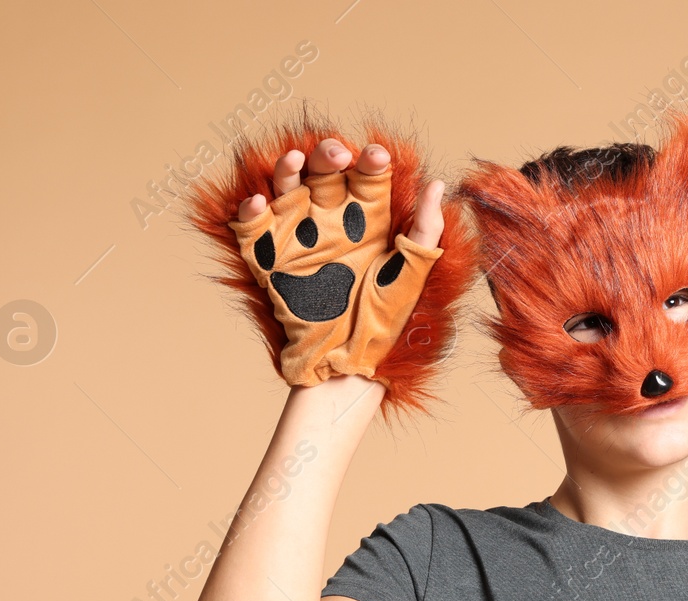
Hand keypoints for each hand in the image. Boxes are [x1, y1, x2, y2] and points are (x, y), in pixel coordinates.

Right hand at [230, 138, 446, 385]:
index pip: (367, 176)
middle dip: (329, 154)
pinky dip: (250, 210)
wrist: (346, 360)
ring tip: (295, 160)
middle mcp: (332, 220)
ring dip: (288, 169)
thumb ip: (425, 231)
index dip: (370, 160)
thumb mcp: (411, 275)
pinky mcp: (270, 256)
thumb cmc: (383, 320)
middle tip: (337, 154)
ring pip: (288, 185)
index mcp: (368, 220)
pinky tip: (258, 202)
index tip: (377, 157)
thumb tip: (437, 184)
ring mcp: (300, 234)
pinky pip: (252, 226)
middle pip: (325, 170)